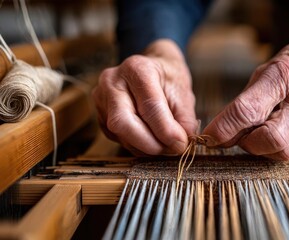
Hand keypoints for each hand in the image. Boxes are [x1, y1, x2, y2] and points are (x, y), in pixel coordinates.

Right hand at [92, 39, 196, 155]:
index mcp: (137, 69)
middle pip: (123, 123)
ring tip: (166, 145)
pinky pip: (118, 138)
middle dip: (149, 143)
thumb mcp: (184, 93)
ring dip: (146, 147)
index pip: (149, 106)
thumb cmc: (169, 78)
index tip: (181, 144)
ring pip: (120, 134)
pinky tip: (152, 140)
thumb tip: (180, 145)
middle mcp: (112, 82)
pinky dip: (138, 145)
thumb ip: (184, 119)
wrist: (154, 67)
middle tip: (171, 150)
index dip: (166, 130)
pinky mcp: (100, 115)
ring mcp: (102, 99)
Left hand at [203, 35, 288, 159]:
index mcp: (284, 76)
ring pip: (281, 151)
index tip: (208, 137)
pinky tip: (270, 132)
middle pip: (269, 138)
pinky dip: (273, 147)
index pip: (248, 110)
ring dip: (259, 148)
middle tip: (235, 135)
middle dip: (245, 142)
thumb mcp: (266, 71)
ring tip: (254, 132)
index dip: (224, 128)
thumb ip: (245, 100)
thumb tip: (221, 132)